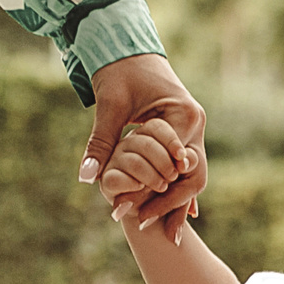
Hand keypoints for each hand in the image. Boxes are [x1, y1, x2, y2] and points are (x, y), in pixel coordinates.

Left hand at [83, 52, 208, 238]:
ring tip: (168, 236)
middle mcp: (196, 125)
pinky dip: (181, 192)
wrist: (128, 47)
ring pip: (193, 176)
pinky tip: (182, 220)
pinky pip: (186, 168)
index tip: (132, 214)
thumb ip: (101, 143)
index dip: (154, 192)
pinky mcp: (186, 134)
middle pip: (192, 177)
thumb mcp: (109, 106)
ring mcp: (195, 130)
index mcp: (184, 116)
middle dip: (170, 206)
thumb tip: (86, 177)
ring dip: (177, 204)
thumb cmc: (119, 71)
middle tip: (145, 228)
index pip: (174, 165)